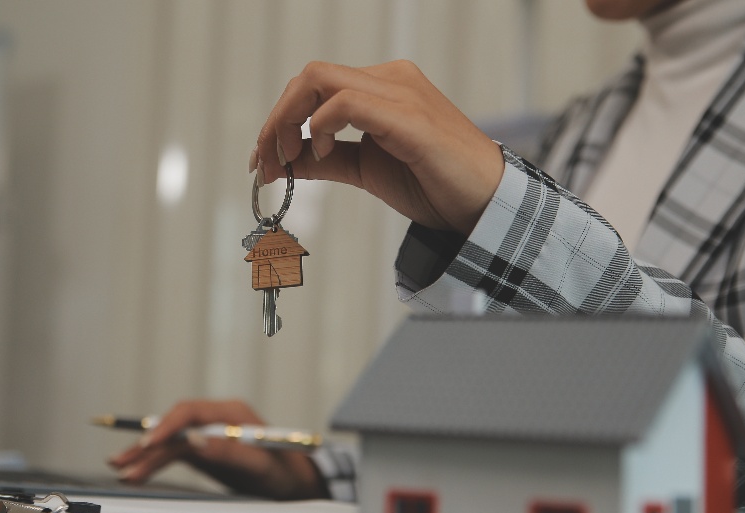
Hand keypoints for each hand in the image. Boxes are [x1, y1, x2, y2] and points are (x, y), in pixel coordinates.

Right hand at [107, 399, 329, 499]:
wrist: (293, 479)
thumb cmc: (283, 468)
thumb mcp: (260, 463)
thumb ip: (230, 451)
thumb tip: (197, 442)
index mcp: (230, 412)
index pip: (189, 412)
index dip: (167, 426)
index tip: (149, 443)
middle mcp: (214, 418)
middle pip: (173, 426)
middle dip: (146, 444)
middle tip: (122, 461)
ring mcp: (206, 433)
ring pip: (169, 441)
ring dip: (144, 455)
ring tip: (120, 470)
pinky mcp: (202, 448)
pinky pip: (173, 453)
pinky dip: (154, 463)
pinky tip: (135, 473)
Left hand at [251, 60, 504, 234]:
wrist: (483, 204)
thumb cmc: (433, 184)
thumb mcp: (365, 170)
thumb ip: (326, 160)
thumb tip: (285, 161)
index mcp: (381, 88)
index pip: (313, 86)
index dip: (278, 120)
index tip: (262, 161)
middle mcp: (390, 79)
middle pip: (309, 77)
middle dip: (274, 120)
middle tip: (265, 162)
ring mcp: (400, 93)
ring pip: (321, 80)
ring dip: (289, 120)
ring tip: (289, 159)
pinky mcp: (408, 117)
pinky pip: (348, 103)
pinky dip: (321, 127)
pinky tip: (321, 152)